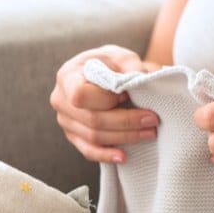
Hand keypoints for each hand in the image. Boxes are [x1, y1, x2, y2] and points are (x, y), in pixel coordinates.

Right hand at [50, 45, 160, 162]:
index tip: (127, 94)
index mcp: (67, 77)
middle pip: (92, 119)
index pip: (80, 95)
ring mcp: (65, 122)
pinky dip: (106, 156)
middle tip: (152, 120)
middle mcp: (60, 101)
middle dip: (126, 122)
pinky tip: (124, 157)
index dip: (105, 99)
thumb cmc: (110, 64)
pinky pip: (88, 151)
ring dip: (124, 138)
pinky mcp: (74, 137)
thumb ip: (131, 65)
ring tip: (149, 133)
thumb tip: (142, 80)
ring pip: (94, 137)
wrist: (101, 74)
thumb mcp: (121, 56)